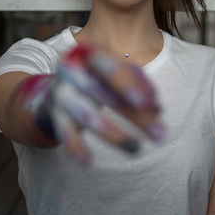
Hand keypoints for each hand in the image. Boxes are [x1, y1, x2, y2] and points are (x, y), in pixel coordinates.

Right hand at [46, 44, 164, 162]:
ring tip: (136, 148)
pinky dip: (75, 147)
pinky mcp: (55, 114)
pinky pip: (65, 132)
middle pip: (104, 93)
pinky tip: (88, 161)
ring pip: (87, 114)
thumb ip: (139, 86)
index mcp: (89, 53)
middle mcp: (71, 70)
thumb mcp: (117, 76)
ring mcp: (61, 92)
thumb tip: (157, 108)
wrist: (57, 89)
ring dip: (113, 134)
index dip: (128, 85)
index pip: (110, 68)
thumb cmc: (97, 79)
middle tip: (159, 134)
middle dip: (134, 115)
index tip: (149, 105)